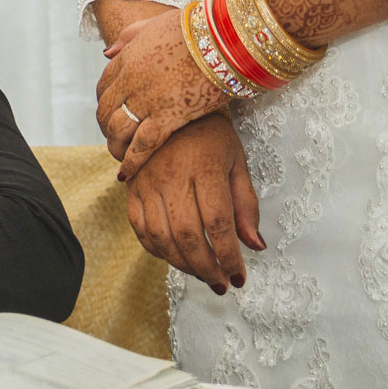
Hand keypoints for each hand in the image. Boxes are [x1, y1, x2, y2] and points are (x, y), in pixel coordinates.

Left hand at [96, 6, 229, 180]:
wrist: (225, 37)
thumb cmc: (198, 27)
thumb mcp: (156, 24)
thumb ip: (129, 38)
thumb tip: (106, 53)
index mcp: (129, 57)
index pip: (104, 85)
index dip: (104, 102)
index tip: (109, 112)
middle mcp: (132, 80)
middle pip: (105, 110)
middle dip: (105, 126)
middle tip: (113, 138)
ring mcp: (149, 99)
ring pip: (118, 129)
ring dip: (114, 145)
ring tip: (118, 157)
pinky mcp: (169, 117)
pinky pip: (142, 145)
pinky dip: (131, 161)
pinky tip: (127, 173)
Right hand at [125, 113, 263, 293]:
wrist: (169, 105)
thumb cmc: (210, 134)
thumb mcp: (237, 161)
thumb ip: (246, 204)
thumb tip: (256, 246)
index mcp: (204, 168)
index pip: (218, 223)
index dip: (229, 256)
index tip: (239, 277)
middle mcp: (172, 176)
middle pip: (188, 235)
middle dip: (207, 268)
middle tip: (221, 284)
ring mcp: (147, 182)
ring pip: (161, 236)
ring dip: (182, 264)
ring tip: (201, 274)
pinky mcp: (131, 187)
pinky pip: (139, 227)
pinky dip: (155, 250)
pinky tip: (173, 257)